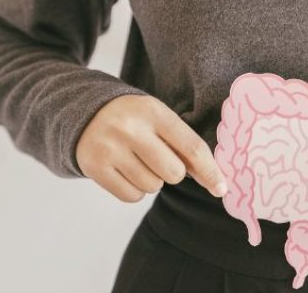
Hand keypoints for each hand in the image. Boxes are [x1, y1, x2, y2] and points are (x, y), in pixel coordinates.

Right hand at [75, 94, 227, 201]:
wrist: (85, 114)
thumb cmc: (135, 120)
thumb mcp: (159, 119)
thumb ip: (185, 145)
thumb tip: (214, 181)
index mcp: (153, 111)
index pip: (191, 147)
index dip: (210, 171)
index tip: (221, 189)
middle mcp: (130, 128)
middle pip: (174, 173)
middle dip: (173, 172)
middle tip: (159, 158)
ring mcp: (110, 148)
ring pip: (153, 186)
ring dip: (152, 180)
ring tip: (138, 161)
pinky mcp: (94, 167)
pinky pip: (132, 196)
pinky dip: (135, 190)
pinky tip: (126, 171)